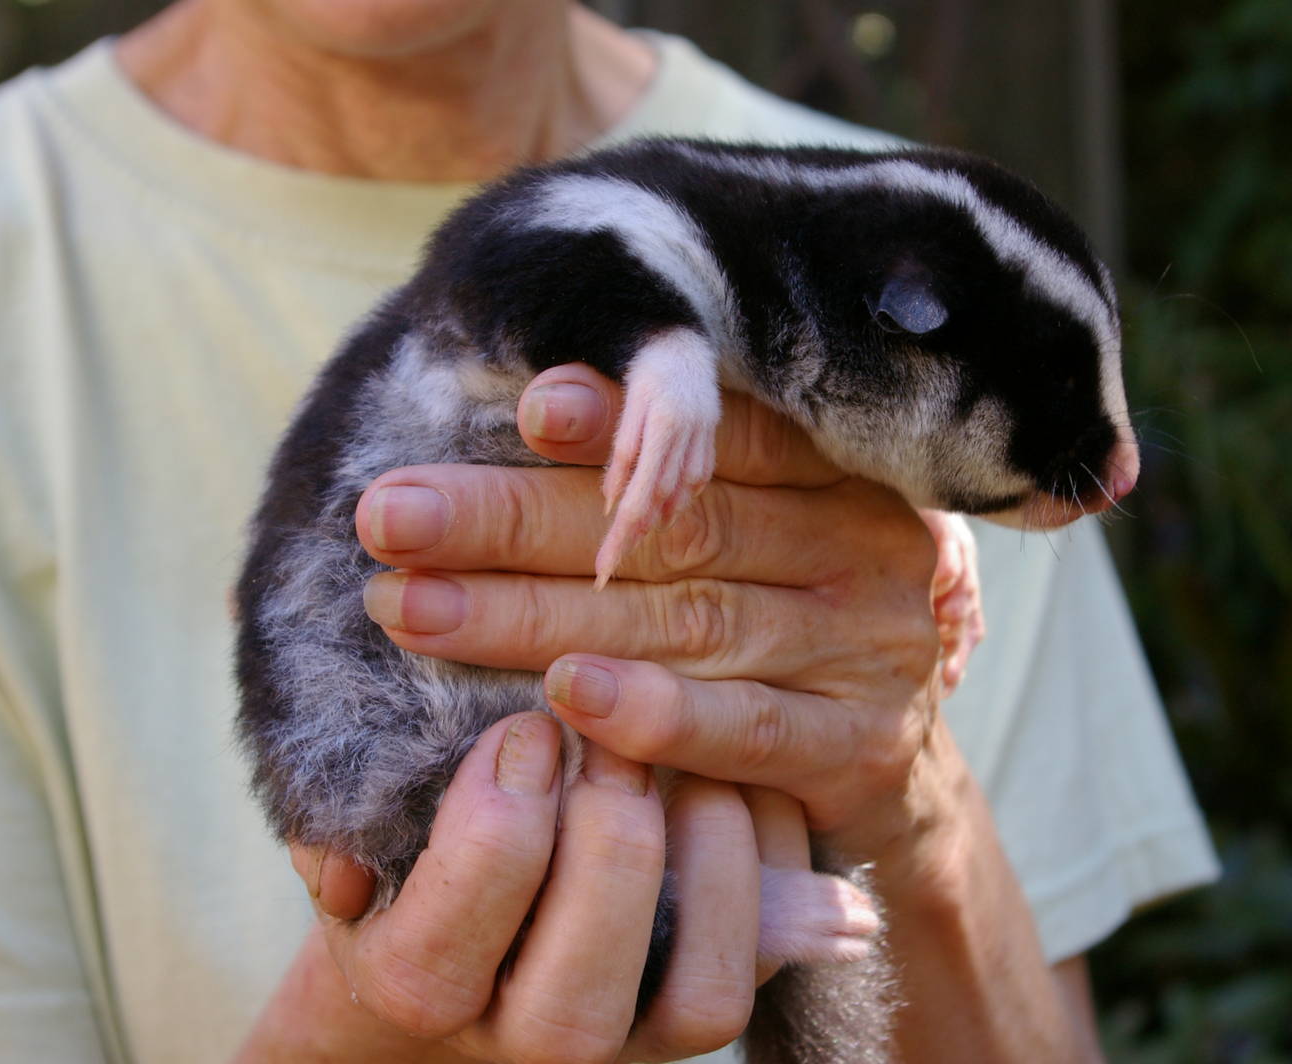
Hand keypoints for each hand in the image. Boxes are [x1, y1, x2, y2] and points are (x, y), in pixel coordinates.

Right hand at [241, 713, 795, 1062]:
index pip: (458, 920)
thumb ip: (348, 804)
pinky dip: (769, 867)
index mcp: (420, 985)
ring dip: (708, 856)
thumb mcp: (360, 830)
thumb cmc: (406, 866)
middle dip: (611, 833)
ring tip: (685, 762)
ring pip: (702, 995)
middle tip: (614, 737)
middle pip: (586, 974)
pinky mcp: (699, 1010)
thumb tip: (374, 774)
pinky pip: (760, 964)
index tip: (526, 726)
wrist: (453, 966)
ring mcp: (630, 1041)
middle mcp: (530, 1040)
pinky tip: (738, 783)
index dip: (502, 804)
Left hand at [356, 363, 976, 860]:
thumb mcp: (755, 544)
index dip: (625, 420)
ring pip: (686, 623)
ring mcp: (867, 650)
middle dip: (517, 521)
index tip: (524, 408)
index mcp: (833, 476)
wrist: (900, 779)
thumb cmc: (785, 634)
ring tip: (413, 608)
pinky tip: (563, 695)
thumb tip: (500, 437)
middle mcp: (860, 549)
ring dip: (536, 616)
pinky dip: (654, 712)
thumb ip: (662, 495)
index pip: (726, 437)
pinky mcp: (857, 747)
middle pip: (674, 529)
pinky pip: (744, 726)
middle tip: (391, 518)